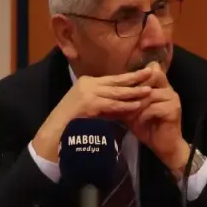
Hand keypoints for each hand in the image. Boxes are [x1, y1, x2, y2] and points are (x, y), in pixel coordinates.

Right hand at [31, 67, 154, 160]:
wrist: (54, 133)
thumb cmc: (71, 123)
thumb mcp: (89, 108)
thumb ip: (104, 104)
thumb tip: (124, 102)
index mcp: (86, 82)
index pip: (112, 78)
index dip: (129, 77)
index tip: (143, 74)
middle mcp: (88, 84)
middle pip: (116, 80)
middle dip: (135, 78)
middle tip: (152, 73)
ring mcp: (88, 93)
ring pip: (116, 91)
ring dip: (134, 91)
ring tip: (149, 89)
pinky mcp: (89, 104)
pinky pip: (112, 104)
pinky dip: (125, 105)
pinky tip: (137, 105)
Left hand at [128, 63, 190, 174]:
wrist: (162, 146)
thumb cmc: (147, 128)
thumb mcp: (134, 111)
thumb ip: (127, 99)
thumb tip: (108, 92)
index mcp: (161, 87)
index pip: (152, 70)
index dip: (138, 76)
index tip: (122, 84)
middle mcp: (168, 90)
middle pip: (152, 78)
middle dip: (135, 90)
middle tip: (123, 100)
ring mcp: (172, 99)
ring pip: (150, 94)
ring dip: (137, 105)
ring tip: (129, 114)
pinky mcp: (174, 110)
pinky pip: (154, 108)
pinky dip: (144, 115)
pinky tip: (138, 121)